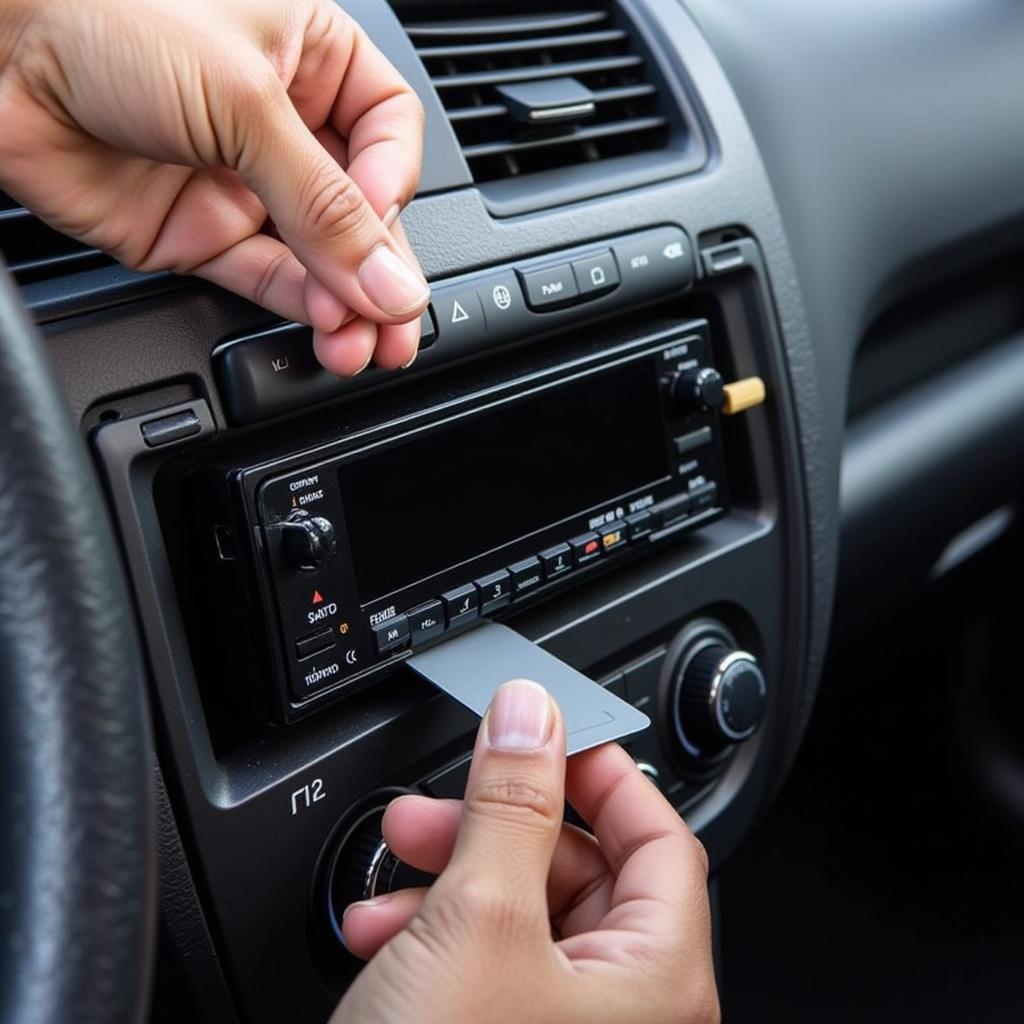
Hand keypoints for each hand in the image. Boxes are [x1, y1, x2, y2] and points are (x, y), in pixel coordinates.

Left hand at [0, 0, 428, 374]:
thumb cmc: (101, 9)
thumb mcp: (244, 99)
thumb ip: (322, 204)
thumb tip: (388, 280)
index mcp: (309, 57)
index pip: (386, 135)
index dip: (394, 186)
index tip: (382, 226)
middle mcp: (279, 122)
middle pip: (357, 209)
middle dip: (379, 269)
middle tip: (396, 323)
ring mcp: (237, 181)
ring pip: (313, 255)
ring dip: (344, 303)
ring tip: (361, 344)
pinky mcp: (196, 232)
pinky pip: (262, 278)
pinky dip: (295, 306)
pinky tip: (324, 326)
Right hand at [333, 679, 719, 1023]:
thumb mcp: (478, 924)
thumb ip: (512, 804)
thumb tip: (534, 713)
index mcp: (655, 983)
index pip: (660, 836)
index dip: (602, 774)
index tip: (543, 732)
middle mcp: (621, 1016)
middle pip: (577, 873)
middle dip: (497, 827)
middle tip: (437, 803)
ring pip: (518, 917)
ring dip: (449, 879)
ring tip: (388, 874)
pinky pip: (482, 966)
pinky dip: (432, 935)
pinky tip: (379, 934)